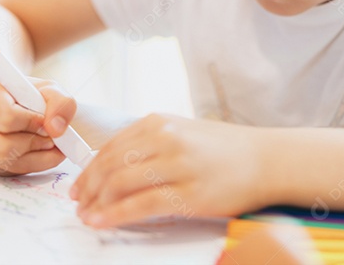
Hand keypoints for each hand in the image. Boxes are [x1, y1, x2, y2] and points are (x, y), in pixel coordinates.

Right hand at [0, 76, 77, 175]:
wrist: (14, 103)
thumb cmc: (30, 94)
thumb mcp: (50, 89)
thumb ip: (60, 103)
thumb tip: (55, 130)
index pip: (5, 117)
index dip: (31, 123)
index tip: (45, 120)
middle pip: (0, 145)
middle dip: (33, 144)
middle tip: (51, 138)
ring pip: (3, 161)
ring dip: (34, 157)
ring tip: (49, 145)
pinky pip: (6, 171)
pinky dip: (30, 165)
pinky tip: (41, 153)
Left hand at [67, 114, 270, 228]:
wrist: (266, 160)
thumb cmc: (225, 150)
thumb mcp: (182, 132)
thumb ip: (150, 143)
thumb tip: (113, 166)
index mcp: (158, 122)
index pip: (110, 147)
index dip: (88, 170)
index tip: (78, 186)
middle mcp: (164, 138)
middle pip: (110, 166)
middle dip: (87, 188)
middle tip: (77, 205)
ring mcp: (176, 165)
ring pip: (119, 185)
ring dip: (96, 203)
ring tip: (87, 217)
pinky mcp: (188, 193)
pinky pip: (140, 205)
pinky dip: (114, 215)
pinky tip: (101, 222)